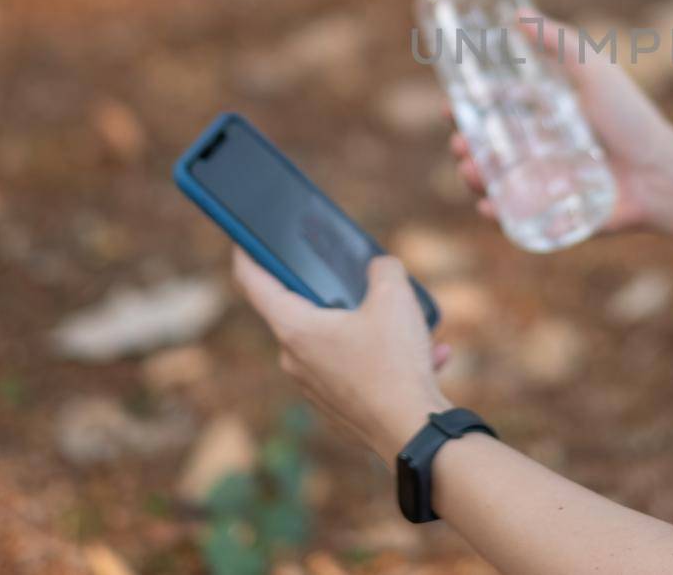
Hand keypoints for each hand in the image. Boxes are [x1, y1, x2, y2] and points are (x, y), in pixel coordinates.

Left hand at [231, 248, 454, 465]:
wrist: (412, 432)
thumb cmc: (394, 362)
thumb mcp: (395, 296)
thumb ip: (383, 268)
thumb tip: (380, 268)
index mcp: (295, 328)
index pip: (255, 283)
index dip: (247, 256)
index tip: (241, 241)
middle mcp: (295, 359)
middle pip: (303, 311)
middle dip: (334, 293)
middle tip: (359, 278)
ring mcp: (315, 387)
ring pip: (340, 341)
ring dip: (374, 328)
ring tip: (414, 326)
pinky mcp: (338, 406)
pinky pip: (359, 369)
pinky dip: (388, 358)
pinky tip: (430, 355)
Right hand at [448, 8, 672, 234]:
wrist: (661, 173)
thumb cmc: (631, 120)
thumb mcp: (593, 71)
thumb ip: (559, 41)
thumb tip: (518, 13)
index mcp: (546, 117)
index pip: (496, 112)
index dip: (469, 110)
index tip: (451, 106)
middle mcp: (541, 150)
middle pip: (489, 149)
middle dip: (465, 147)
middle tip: (460, 144)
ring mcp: (544, 184)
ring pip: (496, 183)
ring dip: (475, 179)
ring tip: (472, 171)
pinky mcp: (552, 216)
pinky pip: (516, 217)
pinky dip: (497, 214)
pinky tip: (490, 207)